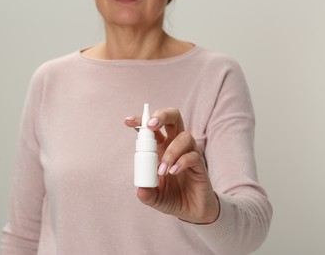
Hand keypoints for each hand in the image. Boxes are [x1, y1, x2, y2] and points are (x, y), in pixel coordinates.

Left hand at [125, 108, 219, 223]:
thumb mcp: (154, 198)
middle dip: (162, 116)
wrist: (191, 212)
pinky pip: (193, 155)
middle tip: (151, 126)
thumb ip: (146, 194)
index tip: (128, 121)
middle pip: (173, 118)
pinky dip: (181, 162)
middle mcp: (174, 145)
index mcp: (160, 148)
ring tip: (162, 171)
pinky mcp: (199, 163)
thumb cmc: (171, 198)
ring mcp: (188, 152)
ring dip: (171, 151)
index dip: (140, 121)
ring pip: (184, 136)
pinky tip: (173, 172)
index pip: (151, 128)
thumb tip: (140, 190)